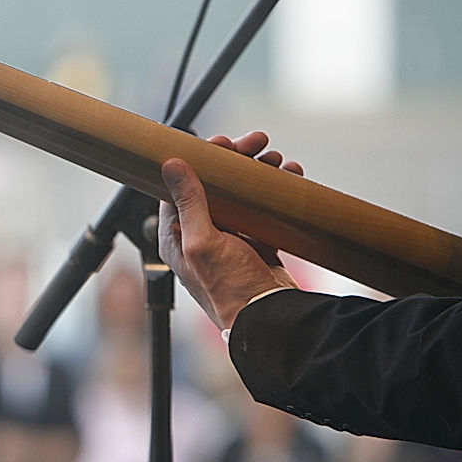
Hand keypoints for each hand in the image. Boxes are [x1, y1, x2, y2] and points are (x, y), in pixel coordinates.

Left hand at [158, 131, 302, 330]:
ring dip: (258, 172)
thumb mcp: (203, 242)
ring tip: (278, 159)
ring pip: (240, 193)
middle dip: (237, 160)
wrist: (268, 321)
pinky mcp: (254, 243)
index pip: (182, 185)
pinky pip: (262, 209)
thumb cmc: (229, 288)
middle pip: (214, 184)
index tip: (223, 143)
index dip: (201, 160)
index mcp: (176, 233)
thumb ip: (190, 203)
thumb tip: (171, 165)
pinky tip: (291, 176)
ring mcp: (228, 238)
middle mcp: (199, 233)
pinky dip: (274, 192)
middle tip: (258, 141)